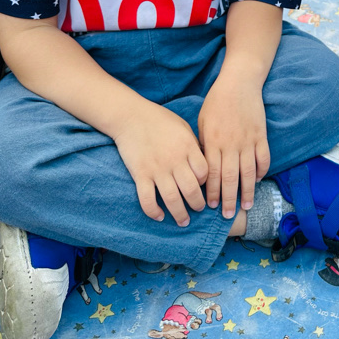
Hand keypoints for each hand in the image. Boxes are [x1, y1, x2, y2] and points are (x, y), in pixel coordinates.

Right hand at [113, 103, 208, 225]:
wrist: (131, 116)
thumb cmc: (160, 120)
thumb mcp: (183, 127)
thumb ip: (193, 146)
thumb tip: (204, 164)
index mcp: (187, 147)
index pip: (205, 172)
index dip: (207, 183)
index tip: (205, 188)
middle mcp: (174, 160)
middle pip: (192, 190)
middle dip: (197, 204)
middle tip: (199, 210)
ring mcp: (157, 169)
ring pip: (172, 199)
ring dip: (179, 214)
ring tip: (183, 221)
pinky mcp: (140, 174)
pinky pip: (147, 199)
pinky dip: (154, 211)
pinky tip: (160, 216)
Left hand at [198, 78, 269, 219]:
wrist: (239, 82)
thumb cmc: (217, 102)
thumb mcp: (202, 122)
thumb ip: (203, 145)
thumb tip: (201, 168)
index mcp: (213, 141)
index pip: (211, 174)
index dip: (211, 192)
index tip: (209, 206)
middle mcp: (231, 144)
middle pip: (229, 178)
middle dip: (228, 199)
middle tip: (227, 215)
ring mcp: (248, 140)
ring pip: (248, 172)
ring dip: (247, 190)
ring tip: (246, 205)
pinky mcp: (261, 135)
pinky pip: (263, 157)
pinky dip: (261, 170)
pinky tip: (258, 179)